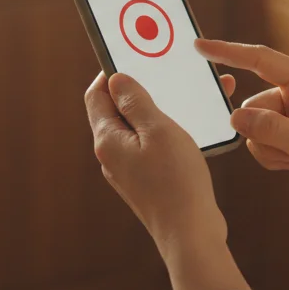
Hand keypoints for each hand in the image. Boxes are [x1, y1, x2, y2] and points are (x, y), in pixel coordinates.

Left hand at [82, 71, 236, 253]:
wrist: (190, 234)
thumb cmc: (175, 181)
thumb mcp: (158, 130)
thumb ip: (136, 102)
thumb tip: (116, 80)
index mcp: (107, 140)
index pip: (96, 96)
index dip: (110, 73)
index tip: (132, 56)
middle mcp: (111, 156)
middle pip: (117, 111)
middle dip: (140, 89)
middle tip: (163, 73)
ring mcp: (128, 170)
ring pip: (138, 129)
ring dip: (160, 110)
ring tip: (186, 97)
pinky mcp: (146, 181)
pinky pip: (151, 146)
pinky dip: (167, 131)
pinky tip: (191, 127)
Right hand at [196, 39, 288, 211]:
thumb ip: (271, 129)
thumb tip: (235, 117)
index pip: (261, 60)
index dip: (229, 52)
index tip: (201, 46)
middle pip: (254, 104)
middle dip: (264, 131)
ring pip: (254, 125)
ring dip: (269, 147)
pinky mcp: (288, 131)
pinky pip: (260, 140)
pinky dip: (273, 155)